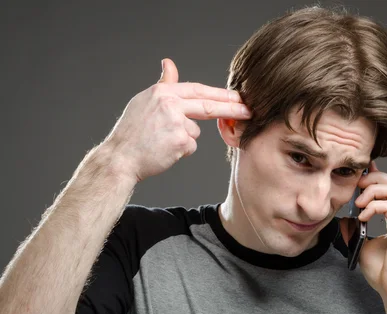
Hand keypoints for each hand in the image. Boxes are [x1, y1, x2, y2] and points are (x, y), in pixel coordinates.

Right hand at [102, 58, 252, 181]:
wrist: (119, 158)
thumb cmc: (131, 132)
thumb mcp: (145, 102)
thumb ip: (164, 85)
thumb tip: (169, 63)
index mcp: (162, 92)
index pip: (198, 90)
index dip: (220, 93)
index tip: (238, 96)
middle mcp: (170, 104)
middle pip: (208, 105)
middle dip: (232, 108)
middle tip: (249, 110)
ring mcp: (176, 123)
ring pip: (195, 131)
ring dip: (184, 139)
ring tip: (161, 142)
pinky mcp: (181, 142)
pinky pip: (191, 147)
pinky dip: (181, 151)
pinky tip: (164, 151)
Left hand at [345, 161, 386, 303]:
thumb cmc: (384, 272)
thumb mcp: (364, 245)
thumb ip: (356, 230)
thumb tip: (343, 219)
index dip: (378, 177)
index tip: (360, 175)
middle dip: (375, 179)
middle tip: (356, 187)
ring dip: (373, 191)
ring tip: (358, 203)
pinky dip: (374, 206)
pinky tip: (362, 216)